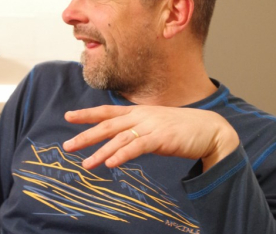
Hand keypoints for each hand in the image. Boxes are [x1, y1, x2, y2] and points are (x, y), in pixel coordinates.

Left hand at [63, 105, 238, 171]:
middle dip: (86, 135)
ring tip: (86, 163)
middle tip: (67, 145)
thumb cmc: (181, 127)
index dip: (87, 114)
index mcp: (138, 111)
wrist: (208, 128)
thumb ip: (138, 129)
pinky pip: (138, 147)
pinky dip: (123, 155)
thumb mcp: (155, 124)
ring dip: (101, 151)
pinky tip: (111, 163)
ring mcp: (151, 125)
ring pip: (120, 138)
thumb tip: (121, 140)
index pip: (108, 111)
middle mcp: (141, 116)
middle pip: (108, 125)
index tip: (69, 116)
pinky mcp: (162, 137)